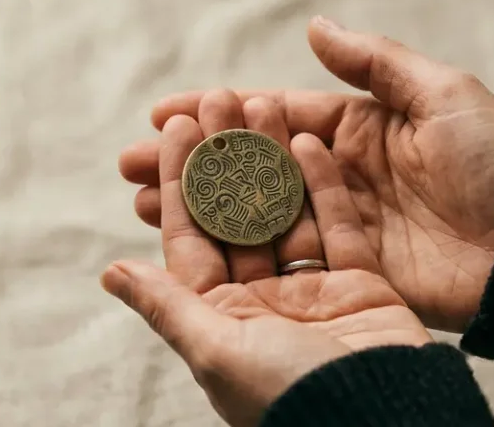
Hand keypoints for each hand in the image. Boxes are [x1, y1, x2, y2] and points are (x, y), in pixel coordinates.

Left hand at [102, 99, 430, 426]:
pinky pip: (340, 226)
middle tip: (217, 99)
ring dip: (273, 158)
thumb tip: (110, 271)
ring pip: (287, 211)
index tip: (173, 125)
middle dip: (227, 157)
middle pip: (239, 215)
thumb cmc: (289, 396)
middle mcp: (264, 302)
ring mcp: (315, 292)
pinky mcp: (365, 286)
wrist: (383, 423)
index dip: (180, 179)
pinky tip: (309, 139)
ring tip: (261, 103)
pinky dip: (324, 185)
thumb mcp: (216, 350)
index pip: (191, 236)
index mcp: (222, 319)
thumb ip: (166, 304)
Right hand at [118, 17, 493, 331]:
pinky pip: (279, 255)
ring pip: (251, 211)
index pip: (270, 116)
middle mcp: (337, 174)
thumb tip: (314, 24)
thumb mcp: (442, 94)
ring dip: (196, 206)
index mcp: (357, 128)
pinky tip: (188, 246)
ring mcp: (338, 224)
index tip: (163, 112)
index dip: (217, 113)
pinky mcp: (346, 270)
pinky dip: (232, 250)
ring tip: (140, 202)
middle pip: (248, 164)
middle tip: (128, 161)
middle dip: (190, 162)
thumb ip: (374, 63)